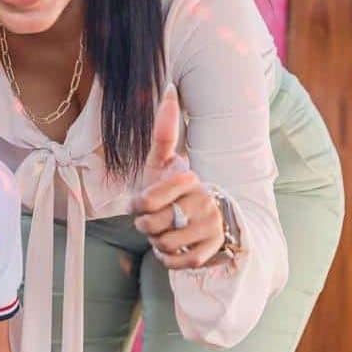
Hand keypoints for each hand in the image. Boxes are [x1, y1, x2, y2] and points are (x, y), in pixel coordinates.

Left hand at [132, 84, 223, 268]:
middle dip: (146, 226)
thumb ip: (164, 131)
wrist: (200, 217)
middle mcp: (205, 203)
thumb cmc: (171, 187)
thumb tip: (170, 88)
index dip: (138, 205)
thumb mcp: (162, 160)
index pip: (145, 202)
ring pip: (163, 246)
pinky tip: (174, 246)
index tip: (145, 201)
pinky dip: (170, 259)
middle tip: (155, 218)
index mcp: (189, 179)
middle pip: (151, 227)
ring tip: (166, 230)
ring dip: (157, 243)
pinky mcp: (213, 251)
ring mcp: (211, 228)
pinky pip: (179, 263)